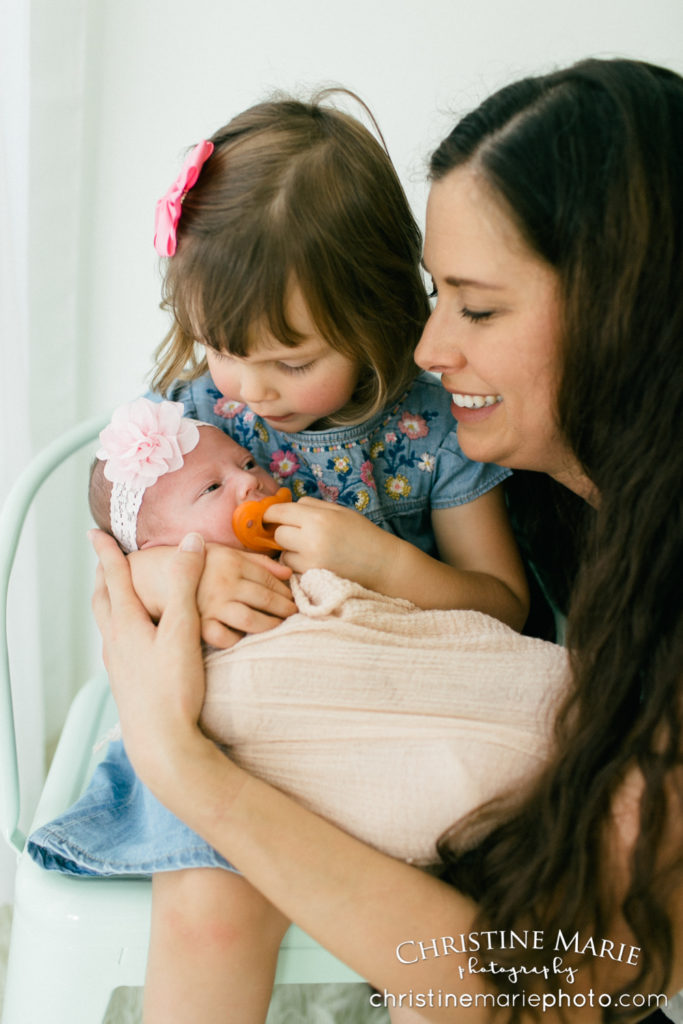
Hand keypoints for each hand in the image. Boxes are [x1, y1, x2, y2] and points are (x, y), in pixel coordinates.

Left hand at [90, 529, 207, 778]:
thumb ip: (186, 584)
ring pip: (107, 623)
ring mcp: (118, 663)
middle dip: (103, 576)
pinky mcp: (126, 681)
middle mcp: (116, 641)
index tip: (96, 533)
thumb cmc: (172, 688)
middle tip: (103, 561)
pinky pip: (116, 642)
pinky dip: (120, 626)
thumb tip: (190, 543)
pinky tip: (133, 638)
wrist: (161, 742)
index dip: (107, 552)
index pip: (114, 577)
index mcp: (126, 624)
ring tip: (117, 594)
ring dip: (109, 602)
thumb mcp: (183, 629)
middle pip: (102, 600)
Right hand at [197, 544, 294, 647]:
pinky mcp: (199, 625)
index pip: (269, 580)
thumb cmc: (199, 564)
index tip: (294, 600)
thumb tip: (288, 574)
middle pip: (265, 600)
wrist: (158, 575)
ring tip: (276, 627)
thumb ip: (258, 562)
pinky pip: (225, 638)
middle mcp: (224, 584)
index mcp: (232, 562)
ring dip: (269, 625)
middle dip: (284, 609)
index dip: (286, 592)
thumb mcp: (226, 554)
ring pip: (251, 620)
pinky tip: (244, 636)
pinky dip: (237, 639)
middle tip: (292, 615)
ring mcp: (211, 605)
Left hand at [264, 497, 397, 589]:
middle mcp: (311, 539)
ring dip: (290, 552)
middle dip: (283, 533)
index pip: (278, 512)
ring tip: (311, 551)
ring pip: (283, 555)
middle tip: (297, 535)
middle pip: (278, 534)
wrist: (384, 565)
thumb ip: (311, 506)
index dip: (271, 514)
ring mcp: (311, 562)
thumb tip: (284, 506)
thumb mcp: (339, 511)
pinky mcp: (312, 579)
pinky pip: (293, 570)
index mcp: (318, 518)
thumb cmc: (363, 535)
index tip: (271, 517)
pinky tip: (315, 563)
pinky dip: (299, 567)